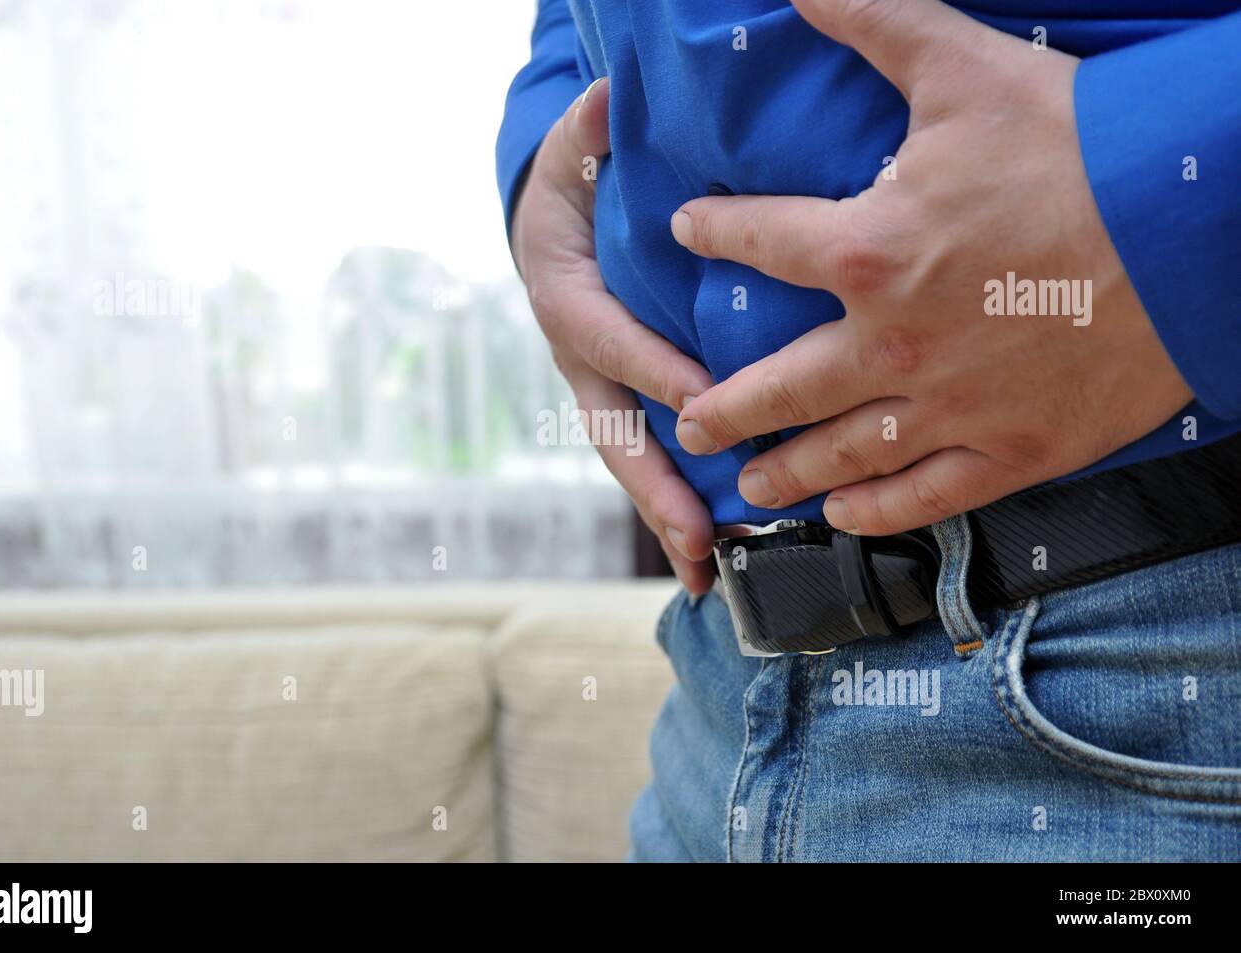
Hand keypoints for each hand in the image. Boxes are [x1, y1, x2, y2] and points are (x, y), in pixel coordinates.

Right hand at [512, 78, 716, 591]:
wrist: (553, 228)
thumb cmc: (573, 189)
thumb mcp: (572, 150)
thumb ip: (588, 132)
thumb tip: (607, 102)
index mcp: (567, 300)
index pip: (609, 338)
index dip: (652, 367)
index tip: (704, 400)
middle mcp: (579, 361)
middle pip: (615, 432)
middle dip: (655, 487)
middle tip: (696, 535)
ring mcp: (602, 392)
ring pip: (634, 464)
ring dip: (669, 518)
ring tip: (708, 572)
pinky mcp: (628, 405)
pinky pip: (653, 460)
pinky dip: (677, 509)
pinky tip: (714, 558)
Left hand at [670, 0, 1190, 535]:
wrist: (1200, 226)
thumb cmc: (1081, 146)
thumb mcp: (964, 70)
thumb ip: (874, 24)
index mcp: (869, 252)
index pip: (760, 241)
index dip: (715, 231)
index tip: (687, 233)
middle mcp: (893, 343)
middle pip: (780, 387)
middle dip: (725, 409)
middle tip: (689, 426)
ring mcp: (952, 405)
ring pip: (844, 454)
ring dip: (788, 472)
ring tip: (750, 485)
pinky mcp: (1013, 448)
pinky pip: (928, 493)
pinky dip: (879, 510)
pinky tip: (847, 516)